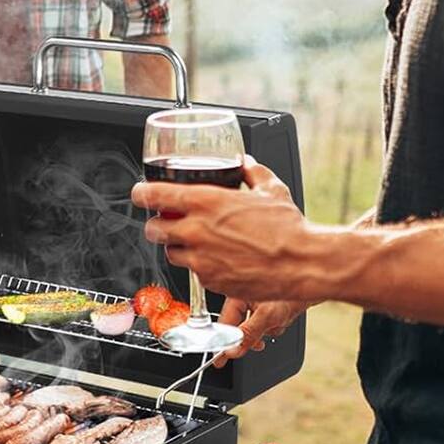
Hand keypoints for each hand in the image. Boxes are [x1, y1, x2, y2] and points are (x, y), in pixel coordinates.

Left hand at [131, 156, 320, 302]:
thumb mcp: (271, 189)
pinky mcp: (209, 281)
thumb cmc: (289, 229)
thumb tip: (246, 162)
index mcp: (205, 202)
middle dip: (157, 225)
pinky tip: (218, 260)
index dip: (142, 193)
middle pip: (153, 229)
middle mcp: (196, 230)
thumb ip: (252, 172)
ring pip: (170, 253)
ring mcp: (200, 258)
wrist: (303, 264)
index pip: (154, 194)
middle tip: (167, 223)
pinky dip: (200, 266)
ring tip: (196, 244)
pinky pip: (194, 273)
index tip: (140, 193)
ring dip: (177, 247)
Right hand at [210, 296, 310, 367]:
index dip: (223, 343)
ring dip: (261, 333)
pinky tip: (276, 324)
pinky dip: (268, 330)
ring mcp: (249, 307)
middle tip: (259, 340)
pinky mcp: (259, 312)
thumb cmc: (287, 296)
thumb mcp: (266, 317)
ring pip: (248, 331)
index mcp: (234, 297)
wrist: (305, 293)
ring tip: (274, 324)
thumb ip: (248, 335)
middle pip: (235, 329)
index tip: (220, 360)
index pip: (223, 325)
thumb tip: (233, 351)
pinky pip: (258, 329)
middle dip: (250, 336)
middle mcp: (239, 301)